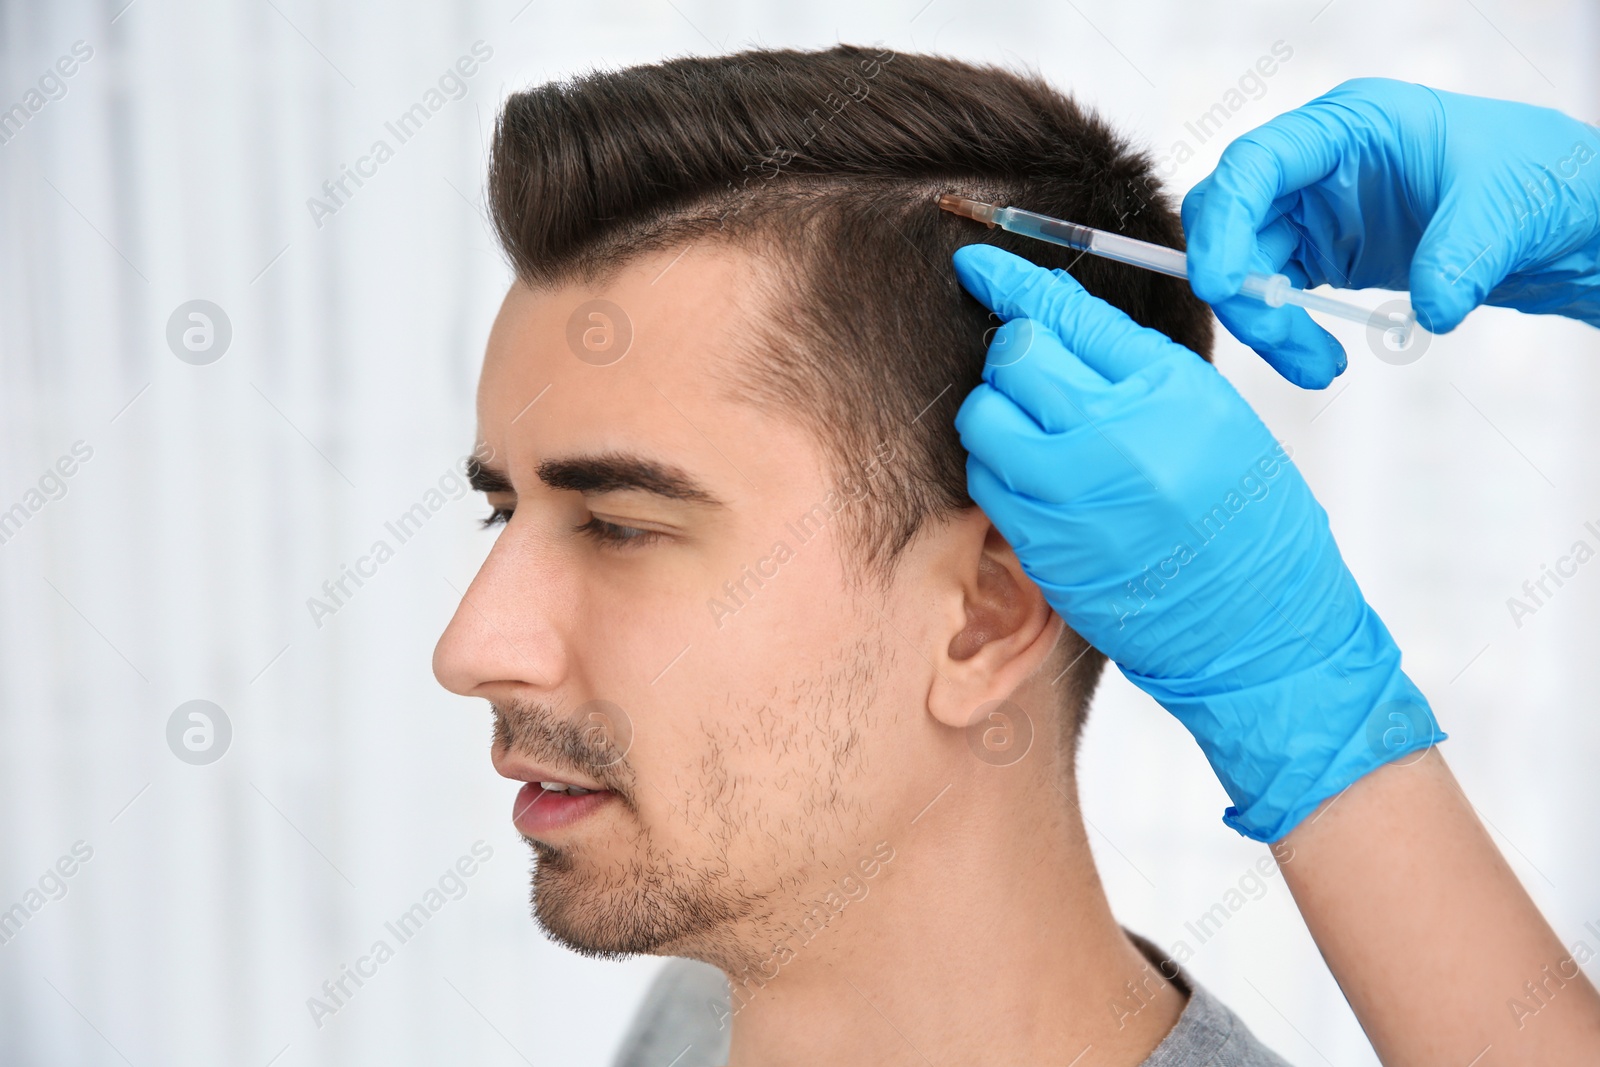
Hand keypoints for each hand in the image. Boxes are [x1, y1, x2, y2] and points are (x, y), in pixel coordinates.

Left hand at [951, 242, 1442, 841]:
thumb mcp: (1215, 416)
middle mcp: (1116, 436)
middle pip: (1016, 356)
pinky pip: (985, 481)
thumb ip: (1136, 368)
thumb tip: (1057, 318)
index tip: (977, 263)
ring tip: (1039, 433)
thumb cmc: (1249, 519)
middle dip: (1015, 354)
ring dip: (997, 413)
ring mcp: (1072, 496)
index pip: (1068, 312)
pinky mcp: (1043, 545)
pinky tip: (1036, 479)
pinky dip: (998, 468)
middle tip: (1034, 373)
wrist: (1261, 628)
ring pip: (984, 417)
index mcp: (1170, 390)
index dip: (1011, 281)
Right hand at [1182, 77, 1599, 387]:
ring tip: (1318, 368)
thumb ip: (1463, 257)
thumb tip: (1432, 313)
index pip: (1256, 165)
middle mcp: (1315, 166)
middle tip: (1277, 336)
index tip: (1218, 286)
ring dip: (1267, 325)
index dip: (1224, 224)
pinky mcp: (1321, 253)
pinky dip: (1286, 335)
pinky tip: (1319, 363)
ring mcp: (1313, 210)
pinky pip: (1275, 297)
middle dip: (1240, 285)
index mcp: (1347, 126)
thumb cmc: (1532, 177)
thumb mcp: (1505, 207)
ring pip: (1247, 268)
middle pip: (1232, 220)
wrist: (1551, 214)